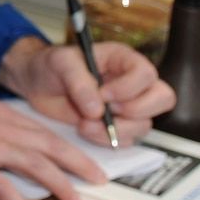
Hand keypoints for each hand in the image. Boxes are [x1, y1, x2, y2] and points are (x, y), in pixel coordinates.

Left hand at [0, 35, 175, 148]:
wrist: (36, 84)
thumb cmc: (51, 66)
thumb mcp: (60, 64)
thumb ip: (79, 82)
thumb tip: (97, 108)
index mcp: (123, 60)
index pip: (146, 73)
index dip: (129, 88)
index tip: (104, 94)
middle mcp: (132, 83)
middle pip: (162, 98)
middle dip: (134, 110)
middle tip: (106, 110)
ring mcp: (127, 106)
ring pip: (145, 124)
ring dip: (116, 129)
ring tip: (85, 123)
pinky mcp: (118, 126)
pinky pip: (128, 140)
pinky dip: (108, 140)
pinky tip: (86, 129)